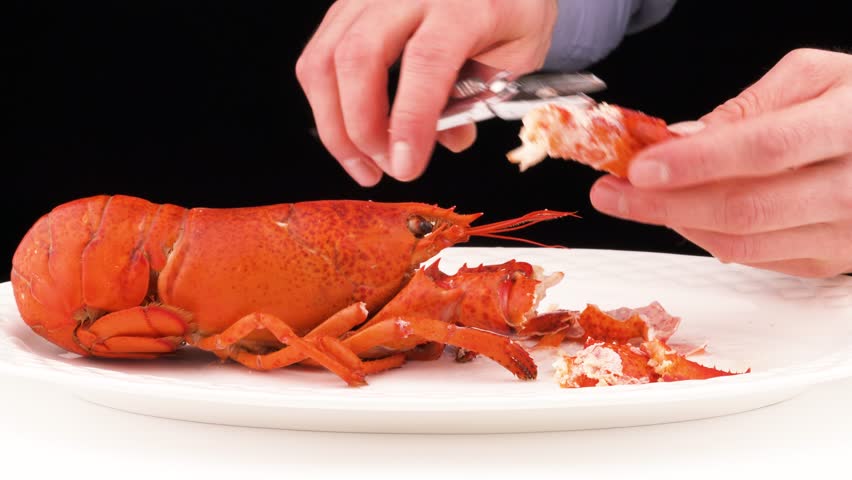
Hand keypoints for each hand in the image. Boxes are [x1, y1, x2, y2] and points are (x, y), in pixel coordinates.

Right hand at [296, 0, 557, 185]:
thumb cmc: (508, 5)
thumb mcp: (517, 53)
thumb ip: (482, 97)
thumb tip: (448, 140)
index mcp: (461, 3)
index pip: (425, 61)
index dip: (410, 121)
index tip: (406, 166)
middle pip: (358, 57)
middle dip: (360, 128)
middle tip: (384, 168)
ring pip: (323, 58)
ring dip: (333, 123)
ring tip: (362, 162)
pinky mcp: (347, 4)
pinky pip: (319, 54)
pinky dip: (328, 102)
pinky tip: (350, 130)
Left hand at [590, 48, 851, 277]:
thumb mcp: (818, 76)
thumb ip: (752, 105)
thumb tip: (684, 137)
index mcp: (850, 126)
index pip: (764, 149)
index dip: (696, 163)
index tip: (640, 167)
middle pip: (744, 208)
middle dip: (662, 204)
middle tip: (610, 192)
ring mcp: (843, 234)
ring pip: (741, 241)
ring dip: (673, 223)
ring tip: (630, 201)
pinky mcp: (828, 261)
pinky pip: (752, 257)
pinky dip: (703, 237)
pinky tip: (677, 214)